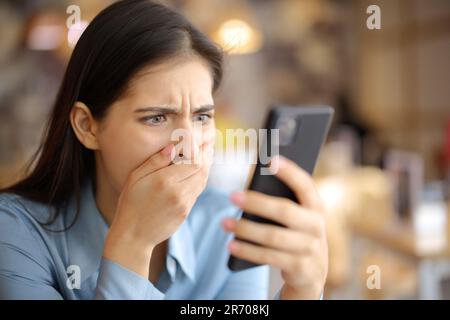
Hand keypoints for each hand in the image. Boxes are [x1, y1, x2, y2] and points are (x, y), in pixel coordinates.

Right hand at [104, 140, 212, 276]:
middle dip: (206, 154)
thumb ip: (155, 161)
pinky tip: (198, 171)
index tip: (199, 138)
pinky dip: (200, 179)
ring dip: (206, 166)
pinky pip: (197, 191)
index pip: (193, 159)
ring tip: (206, 153)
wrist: (134, 236)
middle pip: (202, 168)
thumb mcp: (136, 178)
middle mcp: (178, 192)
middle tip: (207, 143)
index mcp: (164, 180)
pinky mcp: (186, 212)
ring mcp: (184, 203)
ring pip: (203, 180)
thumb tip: (173, 147)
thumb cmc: (130, 203)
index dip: (199, 148)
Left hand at [222, 155, 327, 298]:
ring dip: (245, 229)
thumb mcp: (298, 217)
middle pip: (284, 211)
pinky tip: (231, 245)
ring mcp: (311, 248)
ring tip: (224, 223)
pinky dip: (248, 251)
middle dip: (256, 203)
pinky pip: (269, 257)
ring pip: (272, 237)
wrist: (313, 272)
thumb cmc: (296, 234)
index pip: (304, 185)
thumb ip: (283, 203)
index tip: (271, 160)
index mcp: (316, 206)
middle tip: (232, 196)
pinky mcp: (300, 268)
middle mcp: (317, 226)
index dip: (290, 172)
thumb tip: (249, 192)